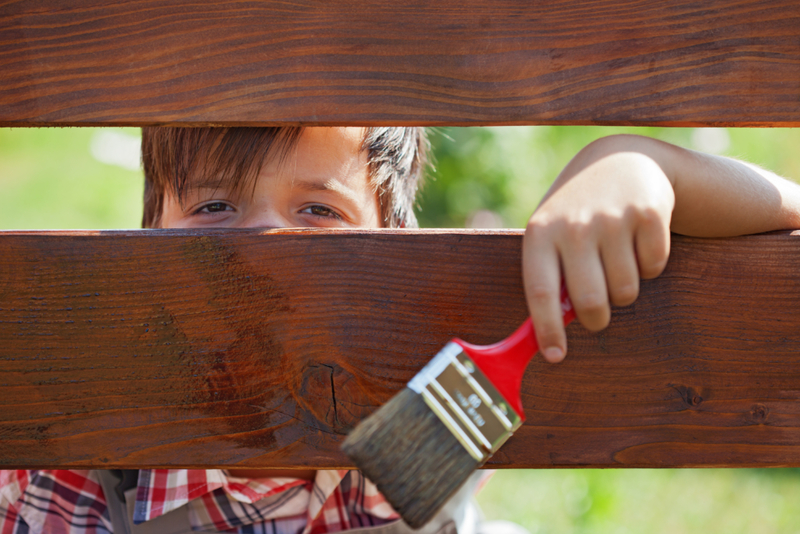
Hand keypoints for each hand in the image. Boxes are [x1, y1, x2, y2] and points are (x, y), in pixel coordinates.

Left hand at [522, 135, 674, 361]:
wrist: (619, 160)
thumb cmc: (576, 213)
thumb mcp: (551, 233)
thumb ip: (547, 279)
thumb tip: (544, 342)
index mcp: (541, 232)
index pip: (541, 293)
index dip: (548, 330)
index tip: (555, 356)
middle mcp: (575, 225)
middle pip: (590, 302)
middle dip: (596, 318)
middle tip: (597, 314)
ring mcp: (612, 217)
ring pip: (626, 291)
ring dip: (625, 289)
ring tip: (616, 262)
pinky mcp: (649, 212)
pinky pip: (654, 268)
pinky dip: (650, 266)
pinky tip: (638, 240)